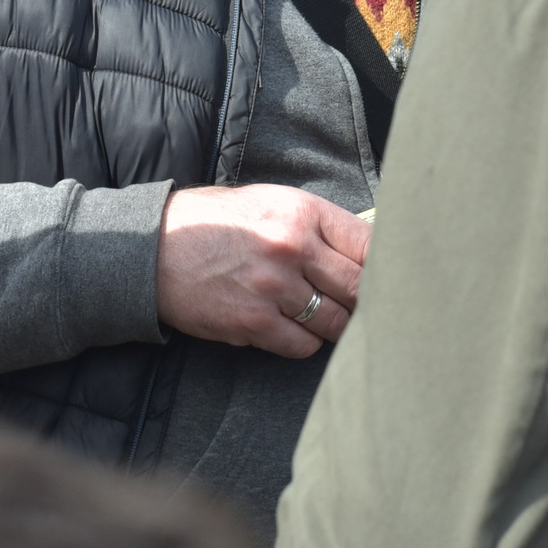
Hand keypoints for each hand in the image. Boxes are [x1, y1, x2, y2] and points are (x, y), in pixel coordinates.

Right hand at [155, 185, 371, 357]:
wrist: (155, 248)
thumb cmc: (217, 222)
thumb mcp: (270, 203)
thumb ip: (317, 225)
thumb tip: (369, 250)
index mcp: (301, 212)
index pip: (369, 245)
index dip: (386, 266)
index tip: (391, 278)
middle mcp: (291, 247)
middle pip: (360, 287)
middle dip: (367, 300)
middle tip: (368, 307)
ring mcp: (273, 288)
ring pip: (336, 321)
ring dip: (337, 325)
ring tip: (326, 318)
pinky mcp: (253, 323)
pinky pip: (303, 345)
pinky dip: (306, 343)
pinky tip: (294, 329)